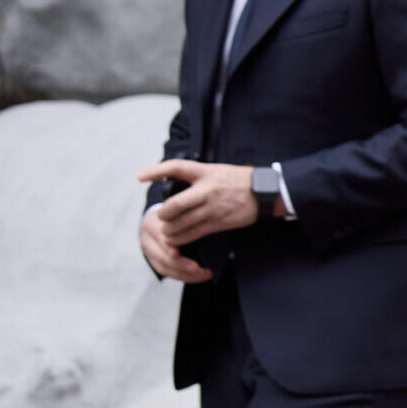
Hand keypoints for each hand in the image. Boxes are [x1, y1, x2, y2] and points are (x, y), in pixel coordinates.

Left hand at [138, 160, 262, 249]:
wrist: (266, 192)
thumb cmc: (239, 180)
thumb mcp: (217, 170)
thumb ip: (196, 175)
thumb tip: (170, 178)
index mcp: (206, 172)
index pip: (176, 167)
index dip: (156, 171)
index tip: (140, 178)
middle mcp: (207, 189)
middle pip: (174, 204)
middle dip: (163, 214)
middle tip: (162, 217)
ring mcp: (213, 207)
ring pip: (181, 222)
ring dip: (170, 230)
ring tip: (167, 232)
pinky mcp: (219, 222)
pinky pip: (193, 233)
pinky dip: (181, 238)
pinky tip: (177, 240)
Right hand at [139, 205, 212, 283]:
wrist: (158, 218)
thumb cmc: (175, 213)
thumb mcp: (179, 212)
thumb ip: (186, 220)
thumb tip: (205, 228)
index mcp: (152, 223)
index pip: (160, 238)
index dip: (168, 247)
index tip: (178, 253)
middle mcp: (147, 239)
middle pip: (162, 257)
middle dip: (182, 265)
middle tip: (200, 269)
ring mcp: (149, 252)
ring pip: (164, 268)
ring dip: (186, 275)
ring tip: (205, 274)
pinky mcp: (154, 261)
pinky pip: (167, 272)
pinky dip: (183, 276)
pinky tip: (198, 276)